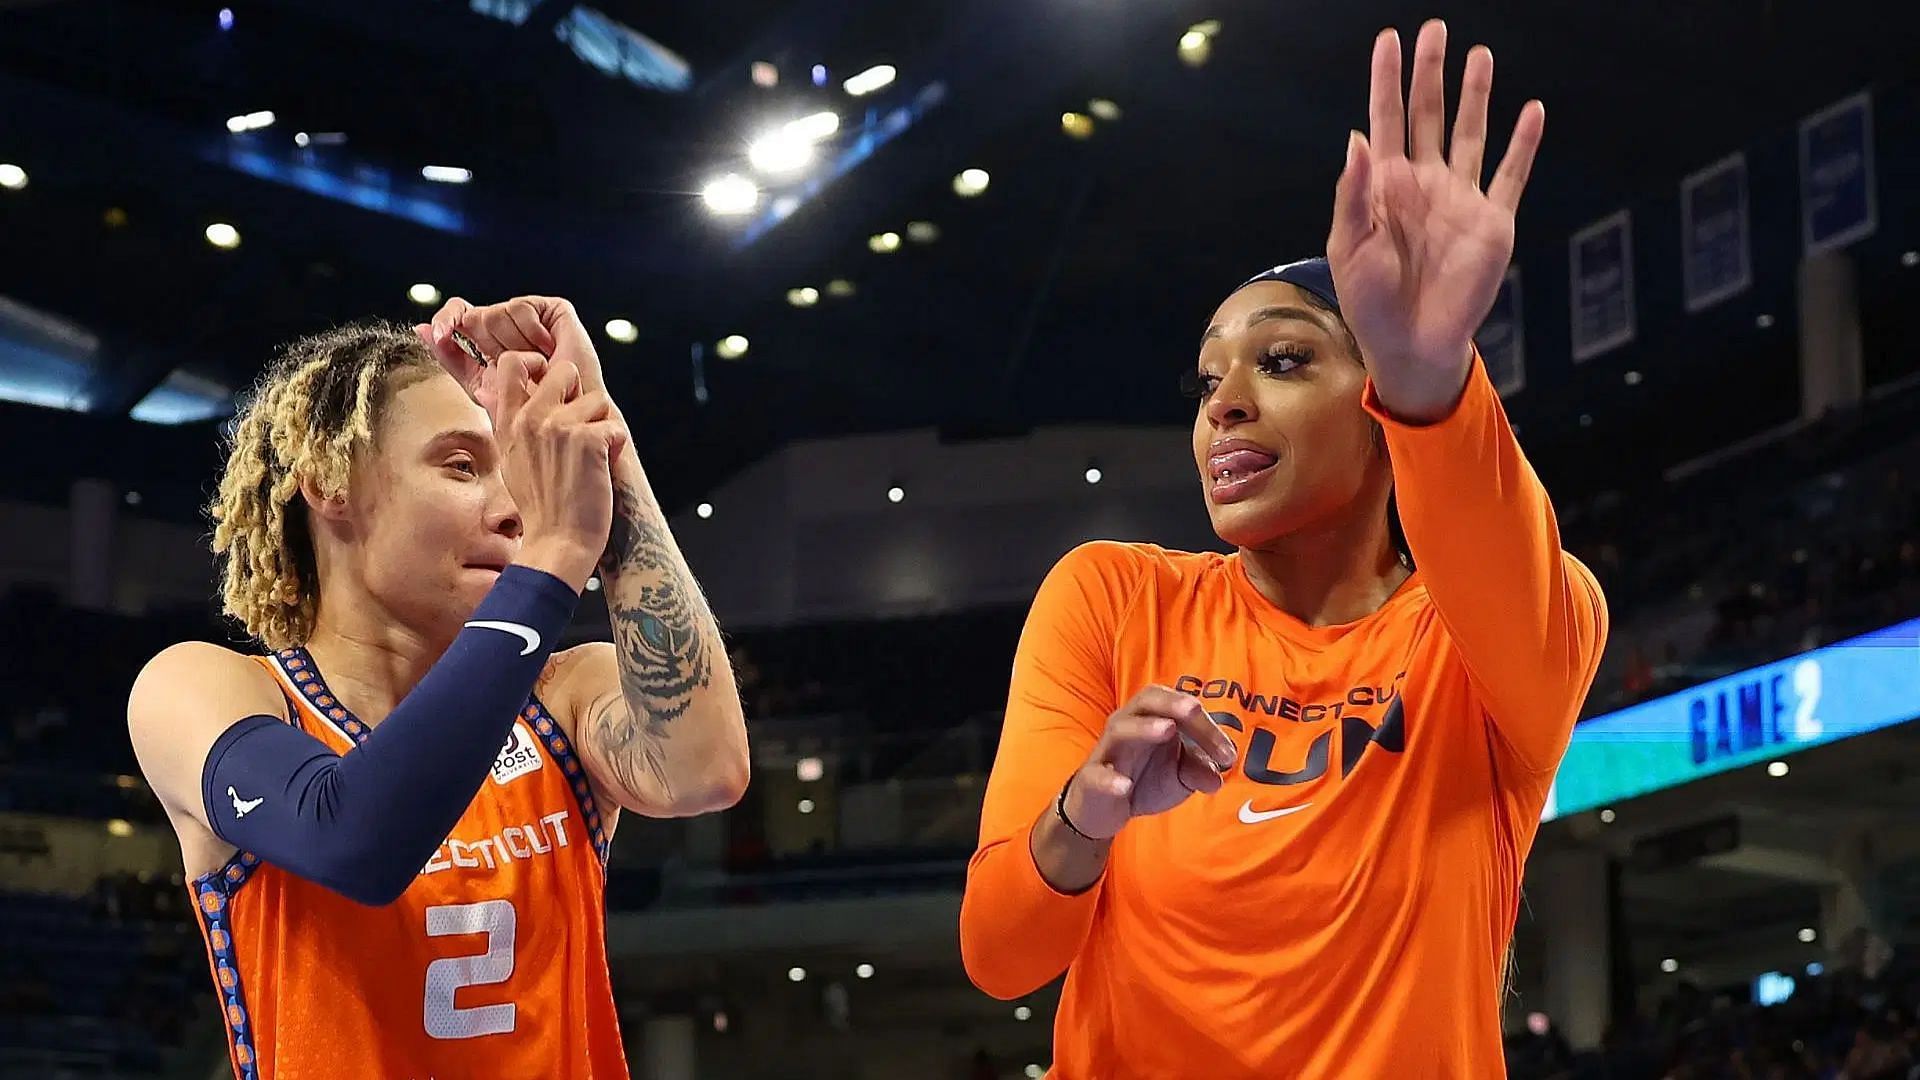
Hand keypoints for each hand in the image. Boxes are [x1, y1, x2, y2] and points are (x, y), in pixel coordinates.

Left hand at [415, 295, 608, 405]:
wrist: (569, 418)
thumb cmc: (532, 412)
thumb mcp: (481, 386)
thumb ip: (451, 359)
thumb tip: (421, 328)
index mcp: (487, 345)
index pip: (456, 316)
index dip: (447, 320)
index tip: (443, 335)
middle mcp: (506, 329)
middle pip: (472, 315)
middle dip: (484, 344)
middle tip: (507, 366)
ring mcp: (529, 319)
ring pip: (494, 312)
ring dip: (511, 343)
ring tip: (535, 363)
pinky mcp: (552, 311)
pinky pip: (521, 307)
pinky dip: (531, 331)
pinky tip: (547, 348)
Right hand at [491, 354, 628, 590]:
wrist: (557, 542)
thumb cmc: (542, 507)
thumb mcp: (512, 461)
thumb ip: (515, 426)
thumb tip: (512, 395)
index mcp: (509, 423)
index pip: (513, 363)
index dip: (538, 364)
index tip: (553, 386)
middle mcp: (531, 418)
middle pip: (565, 369)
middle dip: (581, 394)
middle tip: (581, 429)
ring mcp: (558, 426)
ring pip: (598, 399)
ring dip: (601, 426)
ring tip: (589, 459)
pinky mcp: (587, 440)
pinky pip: (615, 427)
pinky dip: (616, 447)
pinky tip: (601, 470)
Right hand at [1061, 686, 1237, 840]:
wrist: (1102, 809)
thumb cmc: (1142, 780)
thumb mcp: (1179, 776)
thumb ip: (1199, 771)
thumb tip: (1219, 777)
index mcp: (1151, 719)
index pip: (1178, 707)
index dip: (1205, 725)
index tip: (1228, 754)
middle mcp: (1128, 726)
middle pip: (1146, 701)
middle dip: (1172, 703)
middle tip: (1194, 710)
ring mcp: (1107, 751)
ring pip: (1120, 729)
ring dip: (1144, 728)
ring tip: (1166, 730)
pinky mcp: (1091, 779)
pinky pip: (1097, 774)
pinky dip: (1110, 779)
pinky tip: (1124, 786)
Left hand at [1327, 20, 1544, 420]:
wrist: (1411, 343)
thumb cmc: (1369, 301)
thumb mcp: (1349, 247)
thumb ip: (1353, 194)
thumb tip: (1356, 137)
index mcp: (1384, 186)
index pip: (1385, 119)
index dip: (1387, 80)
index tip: (1388, 40)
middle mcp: (1424, 183)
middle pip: (1428, 115)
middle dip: (1430, 73)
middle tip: (1435, 30)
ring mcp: (1460, 200)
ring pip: (1470, 134)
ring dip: (1475, 95)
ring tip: (1480, 55)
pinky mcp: (1491, 222)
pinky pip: (1511, 175)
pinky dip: (1523, 144)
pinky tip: (1532, 111)